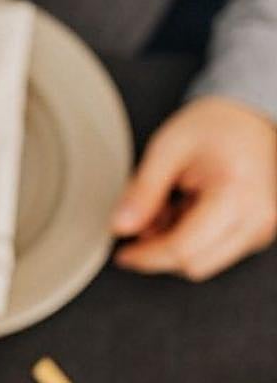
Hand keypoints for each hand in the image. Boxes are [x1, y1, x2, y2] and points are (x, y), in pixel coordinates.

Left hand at [113, 97, 276, 280]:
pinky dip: (190, 240)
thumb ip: (142, 191)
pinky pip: (214, 253)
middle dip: (159, 251)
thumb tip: (121, 227)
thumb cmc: (212, 127)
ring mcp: (261, 228)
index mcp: (237, 194)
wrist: (246, 118)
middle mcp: (257, 217)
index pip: (184, 249)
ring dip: (174, 245)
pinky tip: (184, 211)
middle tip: (144, 221)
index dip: (146, 257)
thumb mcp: (167, 150)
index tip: (123, 254)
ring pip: (203, 263)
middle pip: (194, 264)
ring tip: (168, 207)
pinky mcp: (256, 233)